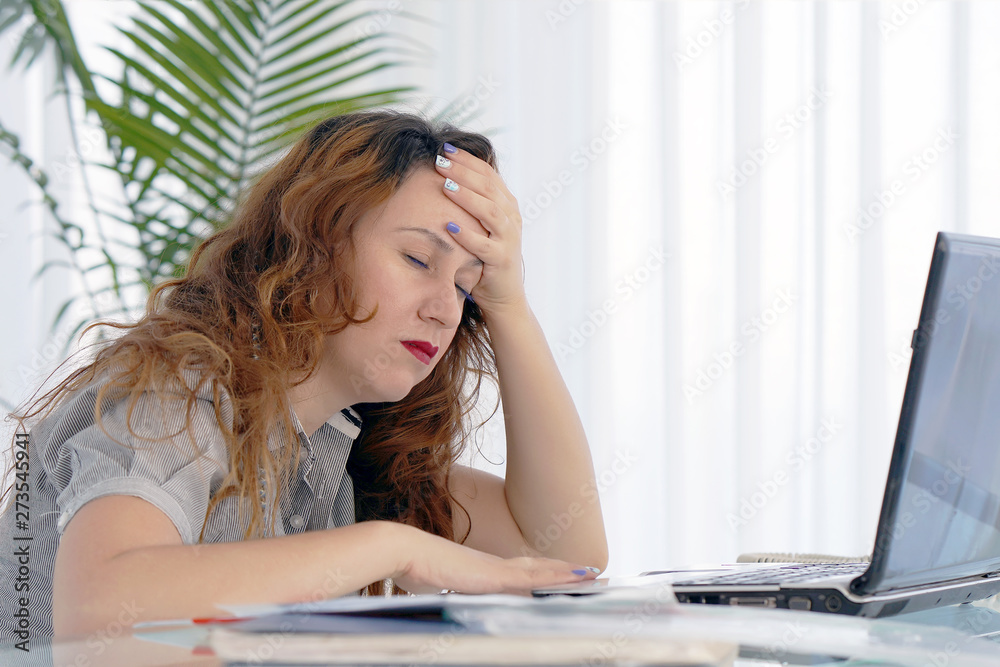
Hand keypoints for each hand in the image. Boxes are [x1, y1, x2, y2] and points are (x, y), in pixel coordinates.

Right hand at [389, 522, 594, 594]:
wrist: (402, 550)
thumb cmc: (411, 566)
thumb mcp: (436, 583)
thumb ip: (448, 589)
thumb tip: (447, 592)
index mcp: (481, 570)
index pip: (520, 572)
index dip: (542, 573)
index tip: (561, 574)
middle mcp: (493, 566)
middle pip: (537, 568)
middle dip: (562, 572)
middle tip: (590, 573)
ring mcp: (495, 569)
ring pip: (541, 572)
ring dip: (567, 573)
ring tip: (593, 574)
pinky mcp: (493, 575)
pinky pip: (533, 577)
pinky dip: (555, 577)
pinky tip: (574, 578)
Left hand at [434, 145, 525, 317]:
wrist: (502, 296)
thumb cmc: (483, 258)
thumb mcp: (479, 226)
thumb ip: (469, 204)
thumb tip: (440, 177)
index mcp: (506, 205)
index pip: (488, 174)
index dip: (467, 160)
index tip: (445, 148)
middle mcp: (511, 218)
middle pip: (489, 187)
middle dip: (463, 172)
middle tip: (440, 161)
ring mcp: (509, 239)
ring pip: (490, 211)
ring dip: (467, 197)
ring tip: (445, 186)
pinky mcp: (502, 260)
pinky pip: (485, 245)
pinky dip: (467, 235)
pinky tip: (449, 226)